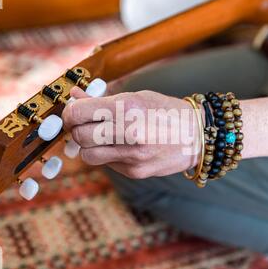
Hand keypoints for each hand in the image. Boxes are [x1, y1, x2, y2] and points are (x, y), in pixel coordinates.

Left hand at [62, 87, 200, 178]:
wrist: (198, 135)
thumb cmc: (166, 111)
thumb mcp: (136, 97)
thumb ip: (102, 100)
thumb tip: (73, 97)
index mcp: (128, 107)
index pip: (78, 113)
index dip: (69, 113)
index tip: (72, 113)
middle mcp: (129, 132)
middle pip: (79, 136)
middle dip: (76, 130)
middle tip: (83, 125)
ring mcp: (132, 156)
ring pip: (87, 156)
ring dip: (88, 146)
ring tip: (100, 137)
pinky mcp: (136, 172)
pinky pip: (107, 164)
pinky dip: (107, 155)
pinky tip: (122, 146)